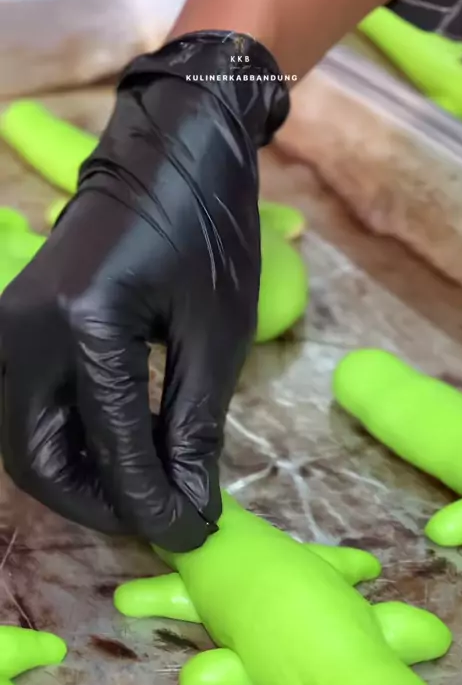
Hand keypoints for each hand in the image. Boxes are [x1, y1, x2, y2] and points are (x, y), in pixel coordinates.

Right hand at [0, 32, 288, 551]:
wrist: (173, 149)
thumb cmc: (208, 228)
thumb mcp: (217, 336)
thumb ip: (194, 430)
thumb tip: (187, 506)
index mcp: (81, 324)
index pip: (112, 447)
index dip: (152, 505)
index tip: (191, 535)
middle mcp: (23, 331)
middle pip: (38, 461)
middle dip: (98, 504)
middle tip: (160, 521)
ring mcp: (8, 327)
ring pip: (28, 442)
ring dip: (82, 479)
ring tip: (148, 492)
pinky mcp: (16, 325)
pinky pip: (33, 408)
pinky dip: (73, 442)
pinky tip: (123, 453)